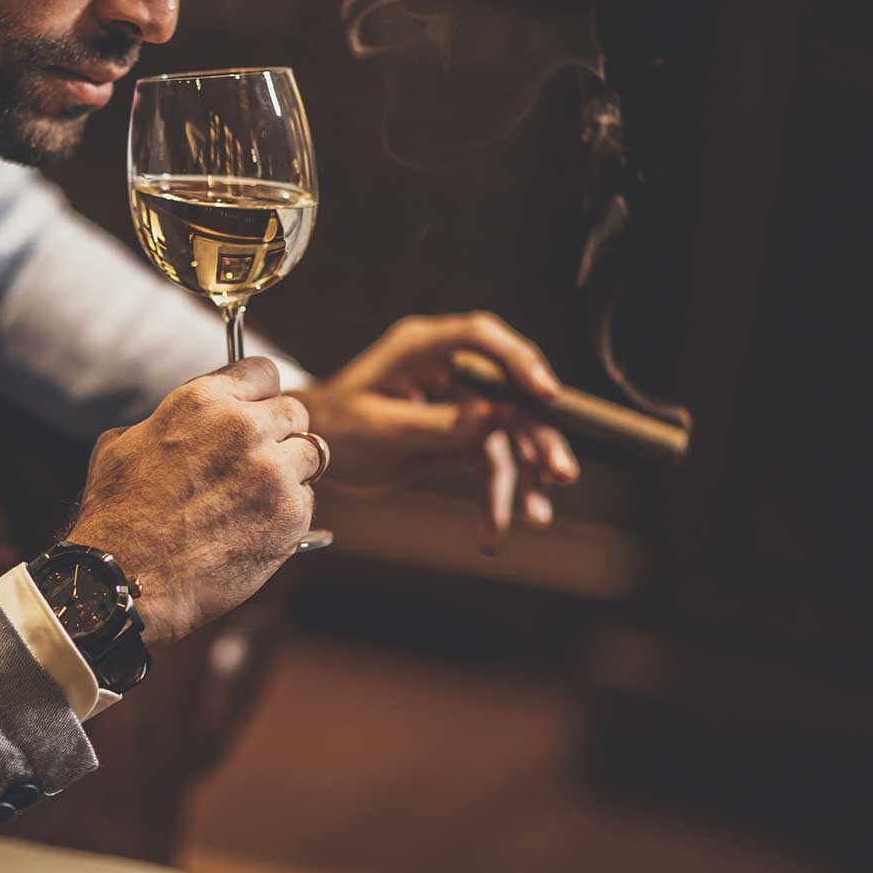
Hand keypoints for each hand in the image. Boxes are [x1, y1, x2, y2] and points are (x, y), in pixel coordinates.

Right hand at [67, 357, 318, 647]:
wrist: (126, 580)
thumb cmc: (117, 515)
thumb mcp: (125, 443)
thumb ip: (172, 420)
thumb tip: (196, 422)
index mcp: (202, 401)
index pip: (262, 372)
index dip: (258, 393)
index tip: (255, 409)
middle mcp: (244, 428)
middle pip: (294, 411)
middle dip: (279, 432)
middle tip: (257, 459)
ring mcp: (273, 472)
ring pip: (309, 454)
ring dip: (290, 470)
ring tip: (256, 495)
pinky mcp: (291, 516)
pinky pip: (306, 500)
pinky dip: (287, 511)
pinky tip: (254, 526)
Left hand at [288, 311, 579, 553]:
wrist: (312, 453)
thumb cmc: (337, 427)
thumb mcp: (383, 428)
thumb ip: (440, 423)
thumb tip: (498, 416)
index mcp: (423, 348)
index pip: (481, 339)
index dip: (519, 360)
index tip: (546, 394)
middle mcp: (449, 370)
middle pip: (508, 394)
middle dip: (536, 437)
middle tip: (560, 473)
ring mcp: (459, 403)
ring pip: (507, 435)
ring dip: (524, 477)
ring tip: (536, 518)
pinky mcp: (461, 435)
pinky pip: (489, 463)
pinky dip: (494, 497)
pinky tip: (492, 534)